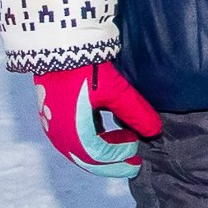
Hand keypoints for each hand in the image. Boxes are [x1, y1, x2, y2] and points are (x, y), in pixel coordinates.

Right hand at [35, 59, 161, 177]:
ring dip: (102, 151)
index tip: (137, 148)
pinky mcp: (52, 113)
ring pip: (78, 149)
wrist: (59, 43)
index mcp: (71, 132)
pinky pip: (72, 137)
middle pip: (86, 158)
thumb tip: (155, 131)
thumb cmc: (85, 67)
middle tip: (133, 164)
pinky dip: (92, 139)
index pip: (98, 155)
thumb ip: (136, 113)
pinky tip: (107, 132)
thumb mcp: (115, 90)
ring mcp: (52, 124)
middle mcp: (58, 133)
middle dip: (112, 163)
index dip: (120, 156)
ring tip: (125, 145)